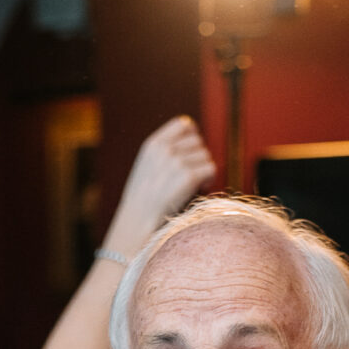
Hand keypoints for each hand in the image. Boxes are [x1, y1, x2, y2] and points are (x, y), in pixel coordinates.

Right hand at [105, 116, 216, 252]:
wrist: (138, 224)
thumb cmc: (143, 202)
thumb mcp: (146, 168)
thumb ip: (165, 152)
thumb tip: (195, 143)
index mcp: (153, 144)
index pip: (184, 124)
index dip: (193, 137)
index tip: (191, 153)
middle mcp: (165, 149)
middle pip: (198, 141)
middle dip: (198, 158)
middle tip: (190, 177)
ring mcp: (177, 162)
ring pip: (206, 156)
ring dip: (203, 171)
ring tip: (192, 186)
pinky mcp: (188, 176)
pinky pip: (211, 169)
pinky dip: (209, 181)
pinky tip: (198, 191)